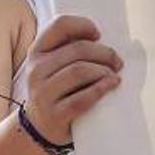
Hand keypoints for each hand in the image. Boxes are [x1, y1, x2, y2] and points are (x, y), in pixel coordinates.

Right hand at [22, 15, 123, 144]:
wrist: (40, 128)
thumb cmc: (56, 92)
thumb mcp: (54, 67)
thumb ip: (70, 50)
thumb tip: (105, 38)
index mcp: (37, 52)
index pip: (60, 25)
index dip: (83, 25)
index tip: (98, 35)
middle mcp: (36, 70)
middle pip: (78, 49)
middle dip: (104, 53)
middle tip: (117, 62)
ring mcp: (43, 94)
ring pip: (80, 71)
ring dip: (104, 71)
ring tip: (114, 76)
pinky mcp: (54, 115)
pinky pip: (82, 98)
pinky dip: (101, 89)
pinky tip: (111, 85)